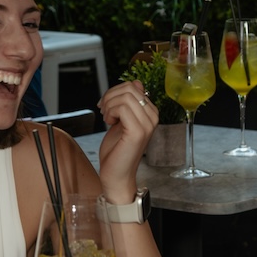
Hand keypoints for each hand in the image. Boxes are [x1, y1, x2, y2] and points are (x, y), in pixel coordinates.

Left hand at [97, 80, 154, 200]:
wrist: (116, 174)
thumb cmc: (117, 149)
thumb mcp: (122, 119)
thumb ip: (127, 102)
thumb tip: (135, 83)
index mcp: (150, 112)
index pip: (134, 86)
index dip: (115, 91)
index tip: (106, 105)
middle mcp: (153, 117)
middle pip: (130, 88)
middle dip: (110, 96)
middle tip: (104, 111)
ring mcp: (147, 124)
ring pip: (125, 96)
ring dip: (109, 104)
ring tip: (106, 117)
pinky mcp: (138, 131)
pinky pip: (122, 108)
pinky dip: (110, 112)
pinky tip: (109, 122)